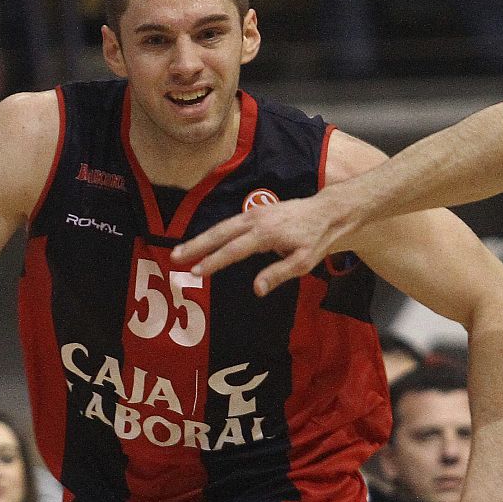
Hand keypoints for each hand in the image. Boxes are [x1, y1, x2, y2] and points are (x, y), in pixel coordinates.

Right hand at [173, 192, 354, 295]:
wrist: (327, 212)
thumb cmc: (316, 239)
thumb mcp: (303, 262)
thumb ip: (278, 275)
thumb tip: (255, 290)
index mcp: (266, 234)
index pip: (234, 250)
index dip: (214, 262)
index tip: (196, 272)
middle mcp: (256, 220)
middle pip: (220, 234)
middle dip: (196, 246)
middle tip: (175, 258)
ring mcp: (254, 213)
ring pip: (221, 226)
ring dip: (200, 239)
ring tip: (180, 252)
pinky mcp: (255, 211)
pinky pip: (229, 223)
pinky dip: (213, 232)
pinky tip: (202, 241)